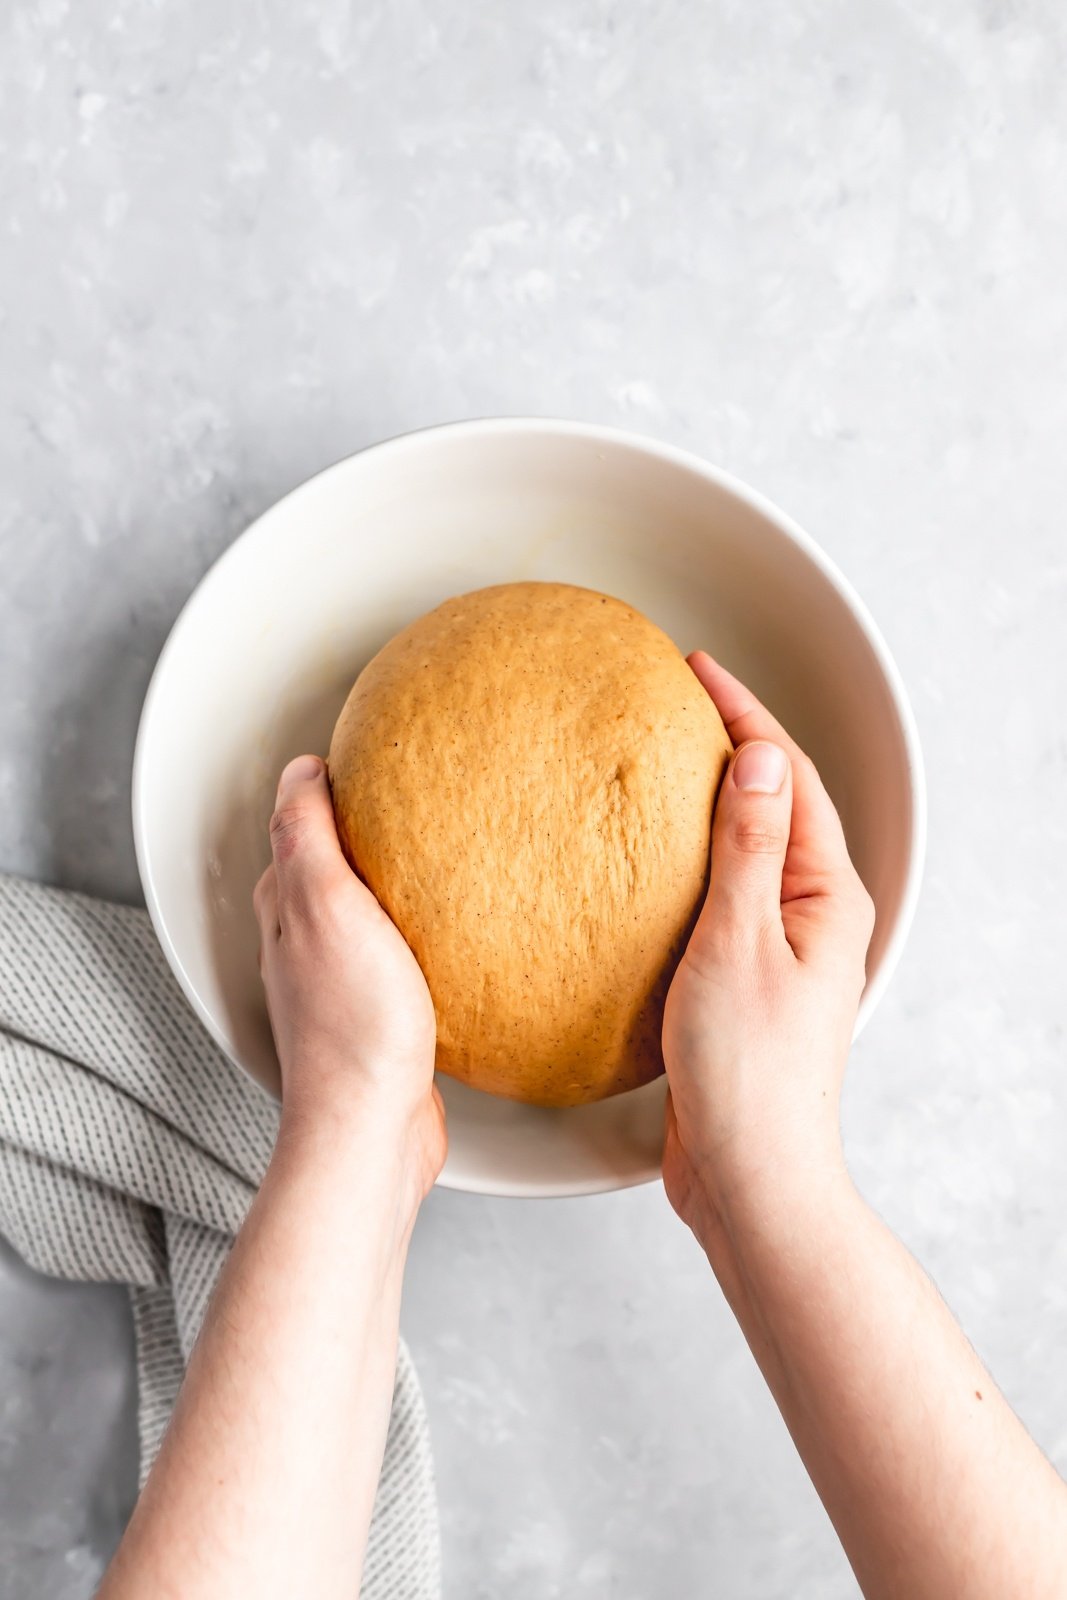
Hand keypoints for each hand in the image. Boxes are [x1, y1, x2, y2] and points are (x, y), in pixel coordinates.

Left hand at [254, 755, 445, 1198]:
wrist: (372, 1128)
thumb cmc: (353, 1026)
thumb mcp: (327, 907)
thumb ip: (307, 838)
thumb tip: (299, 771)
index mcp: (285, 908)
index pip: (296, 823)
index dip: (327, 785)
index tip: (369, 757)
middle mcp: (300, 942)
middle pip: (321, 865)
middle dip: (354, 827)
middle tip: (402, 796)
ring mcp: (334, 981)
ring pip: (353, 911)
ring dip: (382, 883)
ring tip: (428, 855)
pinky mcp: (372, 1015)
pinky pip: (386, 955)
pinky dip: (405, 932)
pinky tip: (439, 934)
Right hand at [662, 654, 874, 1249]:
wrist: (749, 1178)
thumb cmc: (748, 1074)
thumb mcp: (738, 944)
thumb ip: (747, 848)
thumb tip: (757, 756)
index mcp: (824, 896)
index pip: (786, 775)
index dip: (742, 714)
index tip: (694, 669)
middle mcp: (810, 915)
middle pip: (773, 802)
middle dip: (729, 742)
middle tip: (673, 697)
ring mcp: (777, 949)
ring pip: (743, 849)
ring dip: (705, 799)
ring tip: (653, 759)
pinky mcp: (740, 981)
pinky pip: (717, 896)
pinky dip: (685, 860)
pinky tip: (640, 860)